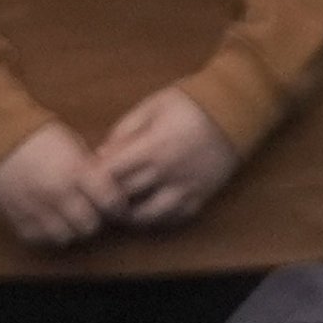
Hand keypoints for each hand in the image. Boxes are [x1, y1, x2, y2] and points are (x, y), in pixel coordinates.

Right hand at [0, 121, 123, 249]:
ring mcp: (35, 208)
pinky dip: (46, 231)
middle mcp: (57, 194)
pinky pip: (39, 237)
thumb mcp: (70, 142)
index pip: (110, 202)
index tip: (116, 205)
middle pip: (89, 225)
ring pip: (65, 236)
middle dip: (94, 218)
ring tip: (67, 215)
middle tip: (90, 209)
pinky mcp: (16, 217)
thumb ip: (88, 167)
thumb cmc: (33, 131)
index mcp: (74, 171)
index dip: (117, 206)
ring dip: (70, 228)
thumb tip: (104, 186)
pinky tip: (46, 217)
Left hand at [96, 87, 238, 230]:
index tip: (88, 177)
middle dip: (107, 199)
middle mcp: (168, 173)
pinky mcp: (200, 198)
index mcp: (152, 147)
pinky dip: (157, 219)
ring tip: (120, 209)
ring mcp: (186, 189)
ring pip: (149, 216)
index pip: (112, 172)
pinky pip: (174, 219)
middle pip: (126, 197)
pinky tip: (148, 211)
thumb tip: (101, 155)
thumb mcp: (151, 106)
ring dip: (130, 216)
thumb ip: (124, 131)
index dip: (94, 177)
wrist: (234, 111)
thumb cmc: (188, 103)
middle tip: (97, 196)